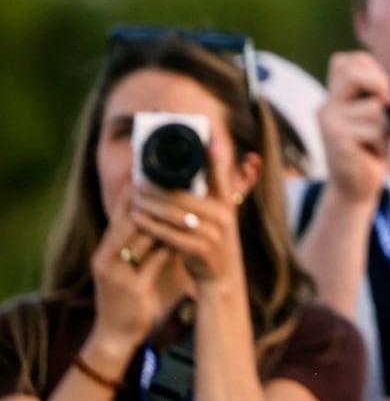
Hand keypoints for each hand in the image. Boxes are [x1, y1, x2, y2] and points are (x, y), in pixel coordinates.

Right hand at [87, 188, 177, 358]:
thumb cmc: (131, 297)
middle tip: (174, 180)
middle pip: (130, 219)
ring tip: (185, 203)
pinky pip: (153, 262)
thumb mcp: (134, 267)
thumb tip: (170, 217)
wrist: (116, 335)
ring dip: (164, 220)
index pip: (121, 214)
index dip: (135, 192)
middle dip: (151, 200)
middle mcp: (106, 257)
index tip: (151, 171)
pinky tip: (183, 238)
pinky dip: (168, 248)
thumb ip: (148, 244)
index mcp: (106, 250)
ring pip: (142, 237)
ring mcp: (116, 273)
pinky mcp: (130, 288)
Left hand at [130, 141, 246, 286]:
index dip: (214, 157)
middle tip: (137, 179)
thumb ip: (209, 195)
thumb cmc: (214, 242)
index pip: (221, 175)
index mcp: (227, 203)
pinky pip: (168, 234)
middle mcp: (223, 215)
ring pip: (174, 214)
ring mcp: (213, 233)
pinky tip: (135, 218)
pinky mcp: (200, 250)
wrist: (223, 278)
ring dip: (149, 204)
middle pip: (184, 196)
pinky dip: (150, 225)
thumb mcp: (220, 217)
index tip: (205, 140)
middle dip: (157, 187)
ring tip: (133, 197)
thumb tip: (189, 175)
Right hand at [321, 51, 389, 204]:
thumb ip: (381, 100)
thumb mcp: (378, 118)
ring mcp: (329, 122)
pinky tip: (372, 154)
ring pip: (374, 108)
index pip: (344, 61)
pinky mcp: (336, 140)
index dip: (370, 68)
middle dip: (380, 83)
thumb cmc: (371, 149)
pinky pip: (374, 131)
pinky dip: (382, 144)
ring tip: (377, 142)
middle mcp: (327, 106)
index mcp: (335, 97)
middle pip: (352, 73)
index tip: (384, 88)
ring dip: (387, 127)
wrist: (356, 187)